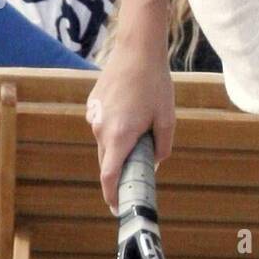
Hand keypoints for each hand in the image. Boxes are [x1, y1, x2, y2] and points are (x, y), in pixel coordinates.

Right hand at [87, 42, 174, 210]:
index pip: (109, 176)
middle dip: (120, 171)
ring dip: (119, 145)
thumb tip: (153, 164)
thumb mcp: (166, 119)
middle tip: (137, 174)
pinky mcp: (92, 105)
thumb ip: (161, 147)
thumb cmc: (155, 84)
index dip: (112, 195)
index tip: (117, 208)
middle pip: (107, 162)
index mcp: (120, 136)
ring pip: (105, 143)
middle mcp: (101, 129)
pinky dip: (115, 129)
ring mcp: (93, 116)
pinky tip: (131, 111)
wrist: (136, 50)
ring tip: (141, 127)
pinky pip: (103, 126)